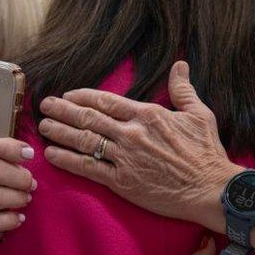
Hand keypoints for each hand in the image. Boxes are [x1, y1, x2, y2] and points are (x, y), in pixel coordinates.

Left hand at [39, 61, 241, 232]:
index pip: (106, 101)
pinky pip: (88, 169)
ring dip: (61, 132)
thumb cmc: (207, 153)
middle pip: (89, 118)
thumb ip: (183, 89)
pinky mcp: (122, 182)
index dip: (83, 97)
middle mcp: (132, 134)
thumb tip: (179, 65)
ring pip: (84, 141)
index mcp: (148, 115)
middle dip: (63, 110)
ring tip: (44, 126)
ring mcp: (125, 158)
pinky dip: (68, 160)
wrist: (211, 189)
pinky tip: (53, 154)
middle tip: (45, 105)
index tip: (68, 94)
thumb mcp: (199, 114)